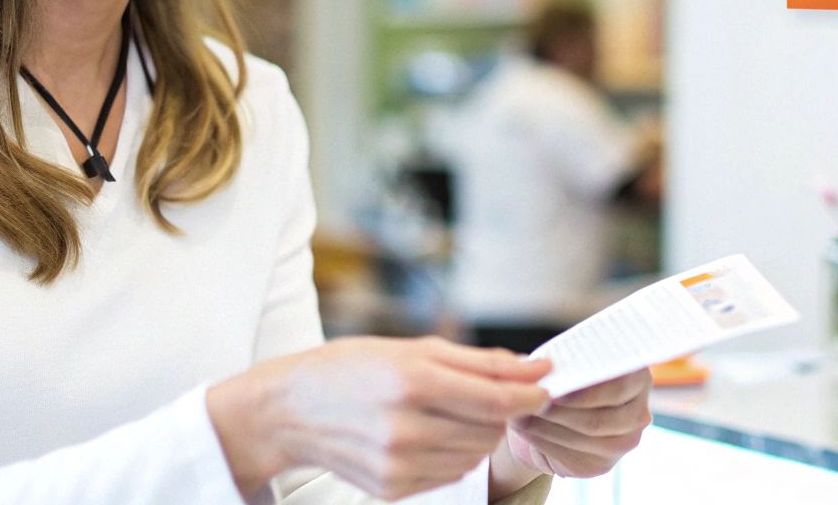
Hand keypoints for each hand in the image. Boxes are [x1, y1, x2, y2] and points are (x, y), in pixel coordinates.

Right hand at [209, 336, 551, 500]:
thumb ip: (479, 362)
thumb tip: (534, 369)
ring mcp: (398, 464)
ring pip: (475, 454)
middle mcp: (405, 427)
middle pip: (490, 428)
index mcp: (411, 382)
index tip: (546, 386)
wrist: (291, 410)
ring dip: (478, 433)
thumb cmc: (353, 368)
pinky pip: (450, 474)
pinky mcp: (393, 489)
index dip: (531, 395)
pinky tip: (429, 433)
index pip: (496, 400)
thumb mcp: (414, 348)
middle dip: (501, 410)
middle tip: (486, 392)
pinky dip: (453, 453)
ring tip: (449, 411)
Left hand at [500, 368, 652, 479]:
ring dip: (546, 426)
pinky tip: (525, 428)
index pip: (618, 386)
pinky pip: (571, 456)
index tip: (554, 389)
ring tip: (521, 413)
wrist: (565, 414)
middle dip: (559, 412)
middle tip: (529, 402)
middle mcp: (638, 413)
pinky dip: (543, 441)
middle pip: (599, 419)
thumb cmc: (569, 378)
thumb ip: (566, 362)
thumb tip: (541, 368)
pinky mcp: (602, 464)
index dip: (584, 391)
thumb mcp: (570, 362)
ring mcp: (624, 442)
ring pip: (583, 439)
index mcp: (637, 377)